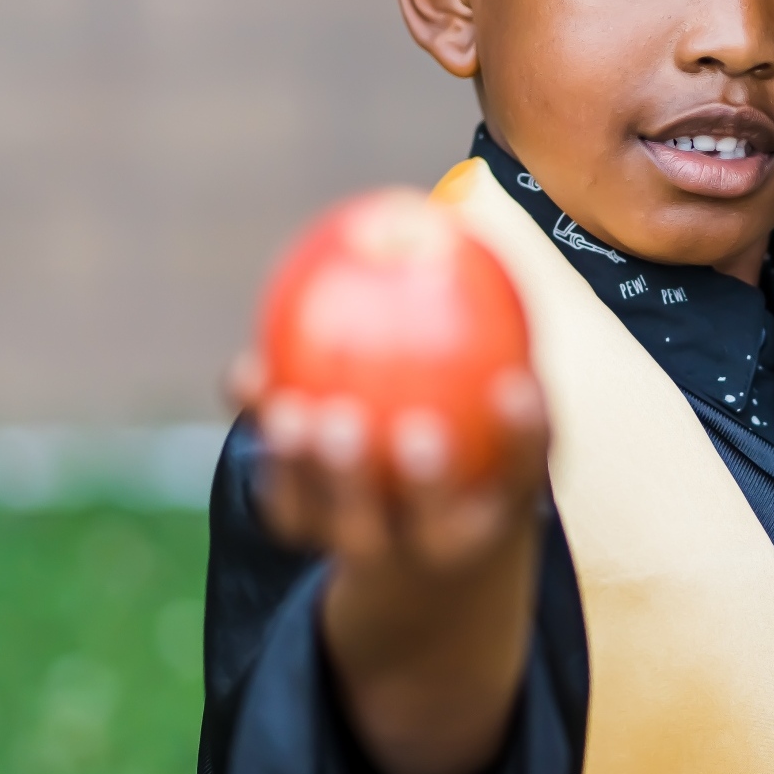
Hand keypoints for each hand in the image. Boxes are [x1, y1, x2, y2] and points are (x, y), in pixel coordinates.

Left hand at [231, 353, 549, 570]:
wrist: (415, 548)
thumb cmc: (464, 441)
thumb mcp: (487, 403)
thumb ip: (481, 330)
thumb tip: (444, 221)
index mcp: (501, 509)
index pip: (525, 472)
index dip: (524, 435)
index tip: (513, 385)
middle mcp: (444, 544)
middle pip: (433, 525)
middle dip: (424, 484)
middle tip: (408, 431)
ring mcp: (376, 553)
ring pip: (349, 528)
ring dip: (320, 474)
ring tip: (296, 413)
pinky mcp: (311, 542)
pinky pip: (284, 501)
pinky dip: (265, 445)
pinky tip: (247, 380)